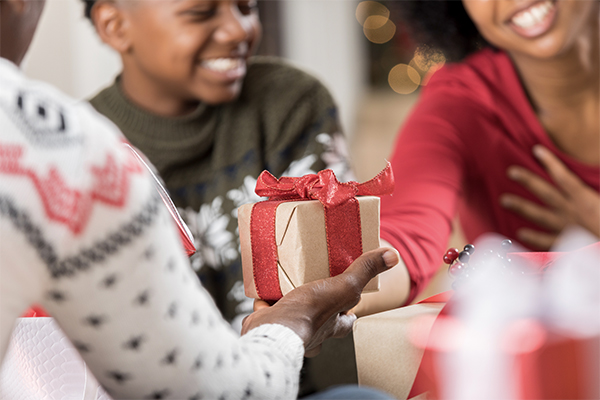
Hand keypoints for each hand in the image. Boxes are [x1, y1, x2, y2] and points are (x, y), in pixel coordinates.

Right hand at [242, 248, 398, 356]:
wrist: (273, 330)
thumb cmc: (310, 314)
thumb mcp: (343, 287)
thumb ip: (364, 271)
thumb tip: (393, 256)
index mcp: (332, 325)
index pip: (347, 321)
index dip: (349, 313)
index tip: (350, 304)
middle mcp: (312, 332)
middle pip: (319, 320)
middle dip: (317, 307)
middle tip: (314, 288)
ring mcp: (289, 329)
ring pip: (292, 316)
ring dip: (290, 303)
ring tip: (287, 284)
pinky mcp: (268, 324)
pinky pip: (267, 313)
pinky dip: (266, 304)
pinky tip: (263, 291)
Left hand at [500, 145, 599, 249]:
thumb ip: (589, 192)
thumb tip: (573, 180)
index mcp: (586, 200)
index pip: (564, 177)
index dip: (550, 163)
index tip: (536, 150)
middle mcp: (572, 212)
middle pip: (546, 193)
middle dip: (528, 181)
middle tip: (511, 171)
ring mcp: (567, 229)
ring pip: (540, 216)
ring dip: (521, 207)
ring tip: (503, 200)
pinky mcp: (568, 246)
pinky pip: (547, 242)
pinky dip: (534, 238)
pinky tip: (520, 233)